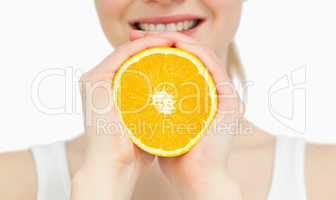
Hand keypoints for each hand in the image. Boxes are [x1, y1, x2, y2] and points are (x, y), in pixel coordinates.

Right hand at [71, 36, 173, 199]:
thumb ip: (153, 108)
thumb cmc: (133, 151)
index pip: (133, 64)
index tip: (178, 53)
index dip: (155, 55)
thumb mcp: (146, 122)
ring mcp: (94, 80)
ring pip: (127, 51)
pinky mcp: (96, 81)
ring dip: (152, 42)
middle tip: (178, 43)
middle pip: (129, 56)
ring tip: (176, 41)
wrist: (114, 167)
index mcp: (108, 90)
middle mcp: (98, 82)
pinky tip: (165, 44)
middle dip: (154, 47)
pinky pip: (123, 55)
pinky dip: (145, 47)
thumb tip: (176, 100)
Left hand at [131, 31, 242, 199]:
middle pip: (190, 58)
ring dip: (183, 42)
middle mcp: (212, 93)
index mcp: (197, 98)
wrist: (195, 179)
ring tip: (160, 36)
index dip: (159, 51)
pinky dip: (199, 54)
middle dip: (165, 43)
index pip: (179, 65)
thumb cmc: (176, 156)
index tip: (134, 45)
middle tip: (139, 36)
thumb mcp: (158, 125)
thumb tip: (130, 92)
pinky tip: (181, 46)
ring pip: (204, 58)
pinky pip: (215, 69)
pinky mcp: (230, 101)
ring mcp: (223, 96)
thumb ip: (151, 109)